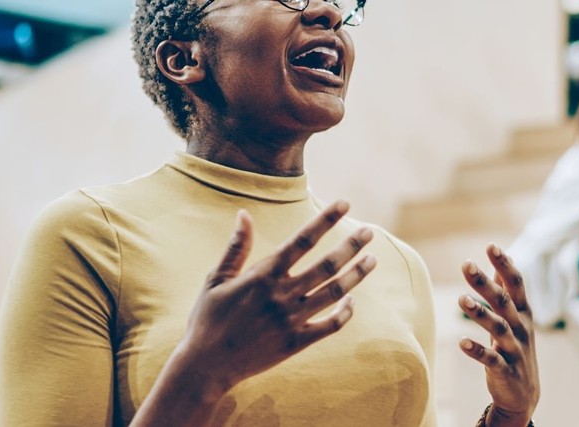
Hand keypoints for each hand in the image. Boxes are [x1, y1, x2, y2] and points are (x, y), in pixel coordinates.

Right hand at [175, 202, 377, 394]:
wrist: (206, 365)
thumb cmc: (207, 318)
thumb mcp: (216, 279)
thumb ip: (236, 247)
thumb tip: (244, 214)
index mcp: (263, 276)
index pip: (302, 240)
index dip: (325, 220)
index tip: (344, 203)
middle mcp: (282, 295)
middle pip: (327, 265)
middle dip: (351, 246)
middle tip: (369, 232)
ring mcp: (292, 320)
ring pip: (334, 293)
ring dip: (356, 275)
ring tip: (372, 260)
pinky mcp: (296, 343)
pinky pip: (330, 326)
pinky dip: (345, 313)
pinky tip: (352, 300)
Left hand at [457, 244, 539, 426]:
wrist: (523, 395)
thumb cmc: (514, 349)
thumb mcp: (514, 319)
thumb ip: (507, 291)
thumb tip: (500, 261)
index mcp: (523, 313)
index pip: (515, 284)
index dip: (504, 265)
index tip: (491, 245)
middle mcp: (521, 328)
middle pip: (503, 301)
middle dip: (485, 283)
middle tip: (466, 264)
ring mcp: (514, 350)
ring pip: (497, 328)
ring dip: (479, 313)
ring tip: (460, 299)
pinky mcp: (505, 370)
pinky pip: (491, 359)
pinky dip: (476, 351)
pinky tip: (461, 343)